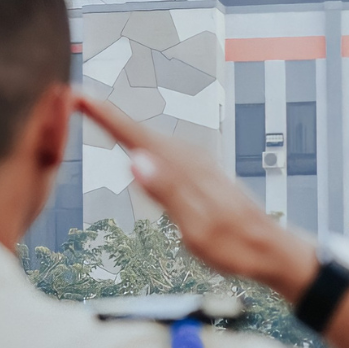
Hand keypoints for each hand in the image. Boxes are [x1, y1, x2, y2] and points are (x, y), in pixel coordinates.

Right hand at [76, 94, 317, 299]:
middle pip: (141, 133)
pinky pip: (166, 152)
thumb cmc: (236, 245)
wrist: (272, 250)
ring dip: (125, 127)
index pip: (136, 137)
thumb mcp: (197, 228)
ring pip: (153, 140)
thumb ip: (167, 192)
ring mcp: (199, 167)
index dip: (106, 117)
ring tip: (98, 115)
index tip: (78, 97)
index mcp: (185, 170)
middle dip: (108, 116)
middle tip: (76, 101)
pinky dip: (144, 143)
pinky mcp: (203, 176)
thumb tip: (135, 159)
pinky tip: (140, 146)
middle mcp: (193, 161)